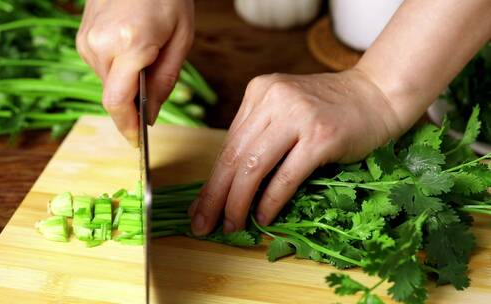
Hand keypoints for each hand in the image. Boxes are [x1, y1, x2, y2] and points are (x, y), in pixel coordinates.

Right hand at [76, 0, 193, 142]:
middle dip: (134, 103)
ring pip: (107, 83)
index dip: (128, 127)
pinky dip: (118, 69)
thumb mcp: (181, 39)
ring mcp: (87, 40)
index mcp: (130, 44)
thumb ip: (165, 82)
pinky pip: (101, 67)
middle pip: (113, 96)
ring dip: (127, 83)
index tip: (137, 145)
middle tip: (156, 83)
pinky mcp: (82, 37)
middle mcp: (101, 44)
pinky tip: (133, 48)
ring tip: (147, 54)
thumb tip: (151, 116)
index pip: (118, 102)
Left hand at [189, 69, 403, 235]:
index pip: (228, 144)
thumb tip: (229, 183)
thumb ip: (260, 135)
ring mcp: (298, 115)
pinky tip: (262, 218)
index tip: (199, 207)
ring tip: (230, 226)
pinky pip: (286, 176)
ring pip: (253, 167)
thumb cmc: (331, 109)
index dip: (211, 180)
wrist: (378, 94)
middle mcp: (274, 99)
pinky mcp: (321, 136)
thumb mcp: (287, 110)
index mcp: (260, 92)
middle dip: (214, 196)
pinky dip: (271, 201)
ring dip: (237, 203)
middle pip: (234, 156)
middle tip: (202, 224)